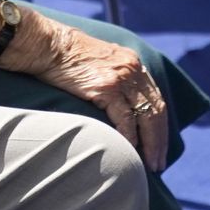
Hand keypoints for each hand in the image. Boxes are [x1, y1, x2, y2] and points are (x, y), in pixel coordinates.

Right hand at [3, 12, 170, 170]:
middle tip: (159, 163)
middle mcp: (132, 69)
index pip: (156, 99)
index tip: (160, 146)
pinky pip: (125, 119)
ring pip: (145, 116)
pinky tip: (129, 152)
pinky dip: (129, 138)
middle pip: (156, 110)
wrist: (49, 44)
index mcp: (133, 64)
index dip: (160, 126)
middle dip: (159, 140)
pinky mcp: (107, 87)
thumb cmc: (68, 57)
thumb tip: (120, 106)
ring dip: (150, 144)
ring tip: (149, 165)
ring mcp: (121, 78)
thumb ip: (115, 78)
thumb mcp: (101, 62)